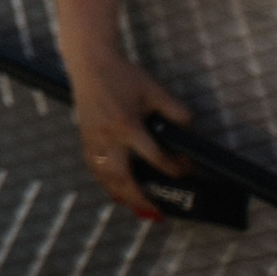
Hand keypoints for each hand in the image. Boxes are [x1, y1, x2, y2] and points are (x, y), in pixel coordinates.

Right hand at [68, 50, 191, 217]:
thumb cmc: (123, 75)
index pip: (155, 158)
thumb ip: (176, 112)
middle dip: (140, 199)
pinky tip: (114, 190)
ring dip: (121, 195)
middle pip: (123, 177)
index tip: (186, 170)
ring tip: (137, 210)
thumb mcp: (155, 91)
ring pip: (105, 176)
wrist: (90, 61)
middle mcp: (108, 136)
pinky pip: (94, 166)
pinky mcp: (85, 136)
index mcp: (127, 125)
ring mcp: (94, 138)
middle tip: (157, 213)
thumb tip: (191, 133)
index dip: (175, 168)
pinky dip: (104, 182)